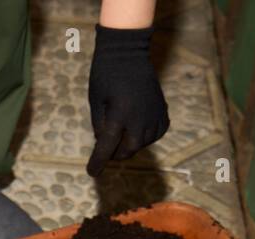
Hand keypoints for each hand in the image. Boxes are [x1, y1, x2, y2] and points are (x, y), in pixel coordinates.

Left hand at [86, 26, 169, 176]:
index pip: (107, 147)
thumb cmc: (105, 74)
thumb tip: (105, 145)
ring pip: (143, 143)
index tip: (92, 172)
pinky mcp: (162, 110)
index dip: (98, 161)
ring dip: (130, 144)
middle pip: (128, 149)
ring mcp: (153, 113)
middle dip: (116, 153)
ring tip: (121, 134)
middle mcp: (139, 117)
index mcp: (119, 114)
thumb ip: (100, 125)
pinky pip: (156, 133)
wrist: (127, 51)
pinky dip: (146, 136)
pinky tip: (138, 129)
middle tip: (107, 150)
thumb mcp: (95, 101)